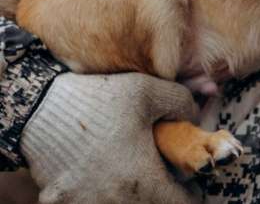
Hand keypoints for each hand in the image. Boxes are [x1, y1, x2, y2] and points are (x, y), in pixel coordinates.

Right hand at [21, 73, 197, 203]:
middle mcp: (112, 202)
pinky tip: (99, 173)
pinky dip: (98, 194)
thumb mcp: (151, 90)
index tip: (186, 182)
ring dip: (130, 196)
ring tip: (130, 173)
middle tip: (160, 176)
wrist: (40, 106)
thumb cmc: (100, 98)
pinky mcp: (59, 202)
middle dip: (160, 195)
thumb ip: (183, 104)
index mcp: (141, 181)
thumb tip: (195, 118)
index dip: (188, 194)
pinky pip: (88, 203)